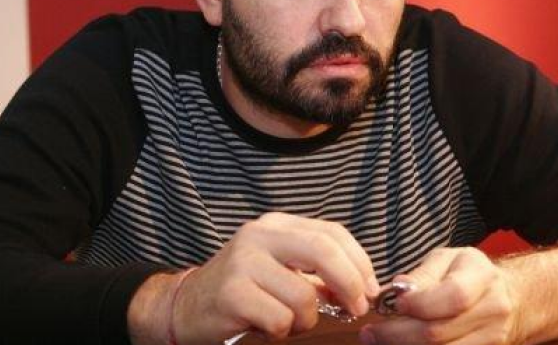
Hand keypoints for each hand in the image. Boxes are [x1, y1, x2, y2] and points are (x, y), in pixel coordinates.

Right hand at [128, 212, 379, 344]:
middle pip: (324, 251)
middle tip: (357, 309)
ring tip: (289, 322)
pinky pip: (280, 319)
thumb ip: (317, 271)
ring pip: (304, 296)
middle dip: (350, 285)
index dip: (360, 262)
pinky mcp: (231, 293)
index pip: (333, 233)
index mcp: (277, 225)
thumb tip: (364, 287)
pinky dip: (281, 331)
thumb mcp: (280, 269)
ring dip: (307, 320)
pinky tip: (266, 327)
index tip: (371, 290)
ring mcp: (243, 262)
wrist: (185, 306)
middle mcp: (259, 235)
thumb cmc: (243, 290)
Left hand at [362, 247, 522, 344]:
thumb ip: (423, 274)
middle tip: (370, 332)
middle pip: (439, 333)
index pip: (452, 296)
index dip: (418, 304)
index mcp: (482, 277)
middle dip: (397, 334)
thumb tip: (397, 290)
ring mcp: (492, 338)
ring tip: (380, 340)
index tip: (393, 304)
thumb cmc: (469, 274)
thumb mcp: (448, 259)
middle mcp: (492, 310)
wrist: (510, 299)